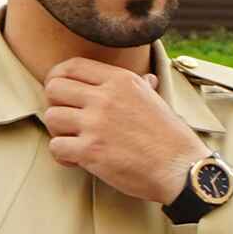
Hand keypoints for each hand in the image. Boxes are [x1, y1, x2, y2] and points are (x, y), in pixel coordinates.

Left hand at [42, 59, 203, 204]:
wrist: (180, 167)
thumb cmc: (171, 137)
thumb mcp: (157, 101)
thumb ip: (142, 87)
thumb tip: (147, 79)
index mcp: (121, 80)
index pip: (72, 66)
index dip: (58, 77)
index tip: (61, 92)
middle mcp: (105, 98)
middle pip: (53, 88)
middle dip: (56, 104)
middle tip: (68, 119)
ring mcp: (96, 124)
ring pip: (51, 117)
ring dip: (59, 131)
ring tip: (75, 140)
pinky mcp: (90, 150)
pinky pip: (56, 147)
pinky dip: (63, 155)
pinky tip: (79, 159)